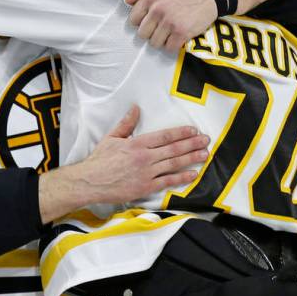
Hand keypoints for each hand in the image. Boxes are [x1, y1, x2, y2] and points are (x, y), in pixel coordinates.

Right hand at [38, 105, 209, 223]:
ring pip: (174, 164)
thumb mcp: (112, 138)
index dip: (181, 133)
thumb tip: (135, 108)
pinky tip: (193, 174)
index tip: (193, 130)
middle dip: (192, 144)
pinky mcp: (145, 187)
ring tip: (205, 154)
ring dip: (192, 158)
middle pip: (174, 149)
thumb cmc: (99, 160)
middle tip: (206, 140)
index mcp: (137, 143)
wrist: (90, 182)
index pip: (165, 136)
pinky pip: (168, 181)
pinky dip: (182, 177)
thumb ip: (126, 123)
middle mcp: (145, 157)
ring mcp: (146, 173)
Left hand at [126, 0, 217, 52]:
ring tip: (169, 33)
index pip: (133, 20)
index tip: (149, 22)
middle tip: (160, 28)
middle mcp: (158, 10)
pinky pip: (169, 48)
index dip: (140, 22)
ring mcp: (169, 22)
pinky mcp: (181, 33)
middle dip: (150, 33)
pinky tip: (176, 38)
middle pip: (143, 34)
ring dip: (161, 40)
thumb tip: (128, 1)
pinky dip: (172, 46)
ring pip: (155, 43)